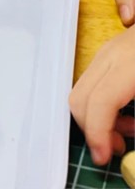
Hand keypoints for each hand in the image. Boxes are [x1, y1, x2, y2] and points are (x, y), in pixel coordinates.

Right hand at [69, 25, 134, 165]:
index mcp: (131, 64)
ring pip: (82, 92)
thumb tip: (134, 148)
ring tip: (126, 132)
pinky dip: (99, 107)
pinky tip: (125, 114)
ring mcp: (105, 53)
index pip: (101, 101)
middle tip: (116, 148)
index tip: (104, 158)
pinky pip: (90, 85)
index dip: (98, 134)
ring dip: (96, 119)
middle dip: (91, 130)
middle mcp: (111, 56)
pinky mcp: (106, 55)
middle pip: (80, 98)